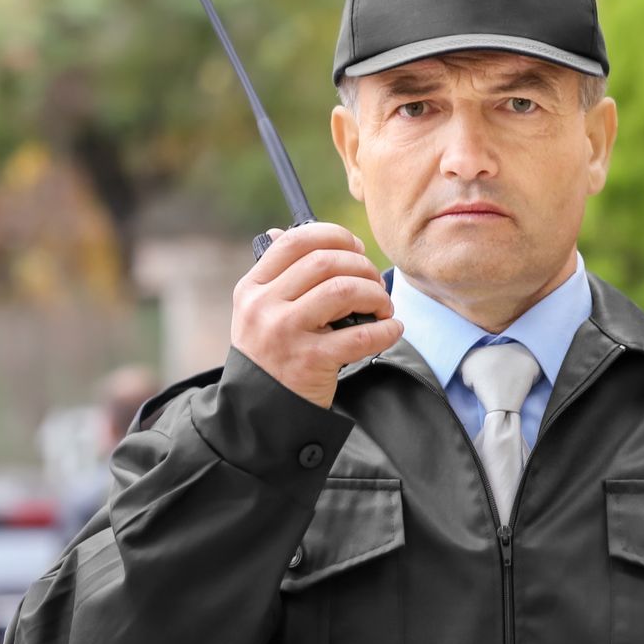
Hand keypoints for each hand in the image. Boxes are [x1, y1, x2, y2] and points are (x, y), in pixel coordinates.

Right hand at [232, 222, 402, 408]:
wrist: (259, 412)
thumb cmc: (270, 356)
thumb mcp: (259, 313)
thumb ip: (276, 277)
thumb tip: (284, 231)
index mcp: (252, 288)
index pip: (294, 241)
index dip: (333, 236)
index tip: (356, 249)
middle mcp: (264, 306)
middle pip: (325, 262)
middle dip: (361, 267)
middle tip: (375, 282)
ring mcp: (285, 333)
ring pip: (344, 291)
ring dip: (376, 295)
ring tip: (384, 307)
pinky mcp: (310, 362)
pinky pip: (360, 335)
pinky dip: (386, 329)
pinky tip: (392, 329)